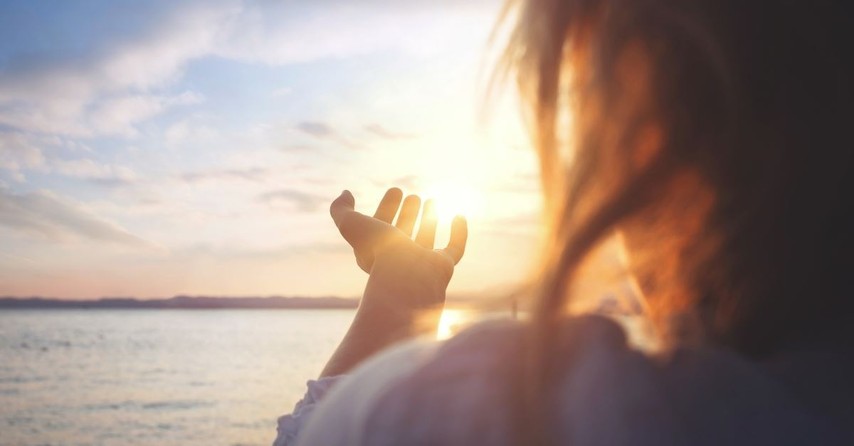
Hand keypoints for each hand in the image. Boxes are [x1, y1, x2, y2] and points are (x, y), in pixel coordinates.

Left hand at [319, 187, 467, 376]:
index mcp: (377, 251)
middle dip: (408, 213)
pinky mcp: (443, 267)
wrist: (406, 279)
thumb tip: (346, 193)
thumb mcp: (350, 225)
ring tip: (432, 200)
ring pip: (426, 238)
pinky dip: (459, 232)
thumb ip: (340, 209)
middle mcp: (400, 258)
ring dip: (429, 219)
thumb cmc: (378, 252)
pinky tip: (459, 215)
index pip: (382, 226)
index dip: (387, 207)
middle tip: (413, 196)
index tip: (395, 190)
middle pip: (404, 232)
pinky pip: (454, 249)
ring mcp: (422, 264)